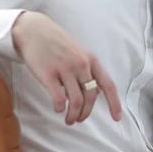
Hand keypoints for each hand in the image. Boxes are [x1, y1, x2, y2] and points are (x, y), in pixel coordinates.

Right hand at [11, 11, 121, 125]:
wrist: (35, 31)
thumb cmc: (59, 45)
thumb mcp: (81, 54)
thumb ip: (90, 72)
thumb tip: (99, 92)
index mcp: (92, 60)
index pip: (108, 85)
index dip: (114, 103)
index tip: (116, 118)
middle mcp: (81, 64)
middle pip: (91, 97)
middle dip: (86, 113)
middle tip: (79, 119)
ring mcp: (65, 69)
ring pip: (76, 101)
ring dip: (73, 115)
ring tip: (69, 119)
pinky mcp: (48, 74)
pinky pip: (58, 99)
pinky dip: (59, 108)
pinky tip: (57, 109)